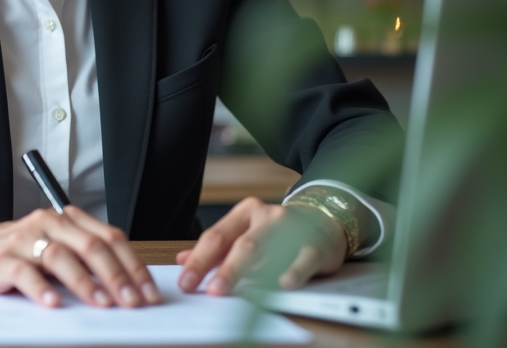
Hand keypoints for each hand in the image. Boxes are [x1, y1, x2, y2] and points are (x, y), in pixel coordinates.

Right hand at [0, 206, 160, 308]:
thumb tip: (129, 285)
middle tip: (131, 301)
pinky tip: (54, 303)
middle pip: (90, 245)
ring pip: (61, 256)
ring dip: (84, 281)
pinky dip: (41, 289)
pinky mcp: (3, 260)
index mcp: (67, 219)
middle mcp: (48, 223)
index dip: (133, 265)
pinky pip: (25, 273)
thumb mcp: (57, 246)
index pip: (110, 237)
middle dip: (116, 275)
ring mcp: (25, 241)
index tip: (147, 291)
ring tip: (100, 302)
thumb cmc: (21, 250)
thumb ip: (87, 258)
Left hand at [176, 197, 346, 294]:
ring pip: (270, 252)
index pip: (216, 236)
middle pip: (242, 245)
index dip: (199, 260)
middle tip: (211, 290)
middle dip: (224, 269)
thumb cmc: (277, 232)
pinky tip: (282, 284)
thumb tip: (182, 260)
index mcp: (245, 212)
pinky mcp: (314, 246)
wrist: (324, 220)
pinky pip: (302, 260)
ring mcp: (292, 229)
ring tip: (239, 292)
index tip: (185, 281)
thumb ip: (217, 248)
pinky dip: (292, 272)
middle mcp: (267, 216)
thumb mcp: (245, 231)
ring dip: (253, 274)